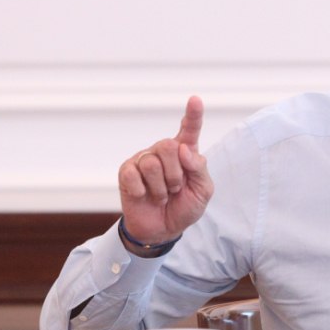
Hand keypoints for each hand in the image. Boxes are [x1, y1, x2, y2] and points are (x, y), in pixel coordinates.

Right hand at [118, 96, 214, 248]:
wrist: (163, 230)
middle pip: (168, 146)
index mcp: (185, 152)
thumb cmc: (184, 207)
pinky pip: (134, 175)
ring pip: (151, 163)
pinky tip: (145, 196)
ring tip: (161, 195)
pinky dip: (143, 192)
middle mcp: (163, 152)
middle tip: (175, 189)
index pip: (189, 130)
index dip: (193, 115)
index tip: (195, 99)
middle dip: (175, 174)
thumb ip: (199, 168)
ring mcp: (143, 160)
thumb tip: (184, 149)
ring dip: (160, 187)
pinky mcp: (127, 173)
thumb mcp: (203, 191)